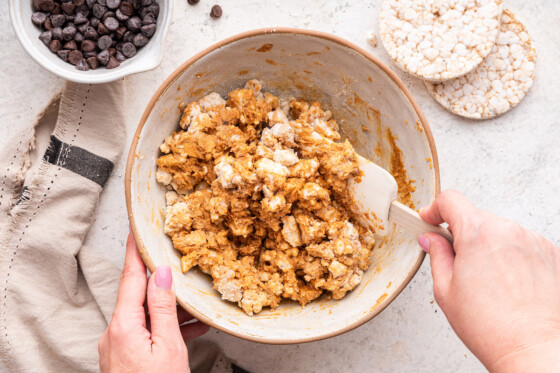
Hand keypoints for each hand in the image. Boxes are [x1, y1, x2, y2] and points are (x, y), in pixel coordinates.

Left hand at [98, 232, 208, 372]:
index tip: (137, 230)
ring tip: (194, 302)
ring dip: (169, 307)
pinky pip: (147, 332)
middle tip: (176, 262)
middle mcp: (115, 332)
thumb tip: (161, 275)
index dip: (135, 252)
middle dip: (160, 279)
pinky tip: (189, 328)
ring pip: (146, 315)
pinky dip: (166, 327)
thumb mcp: (168, 347)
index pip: (130, 277)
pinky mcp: (126, 358)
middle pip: (139, 295)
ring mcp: (119, 346)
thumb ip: (163, 308)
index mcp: (123, 325)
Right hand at [418, 190, 559, 372]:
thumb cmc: (491, 326)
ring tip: (488, 281)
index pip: (450, 200)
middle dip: (463, 234)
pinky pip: (522, 244)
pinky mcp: (550, 253)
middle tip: (457, 262)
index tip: (430, 219)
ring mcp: (533, 241)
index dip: (435, 209)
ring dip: (489, 245)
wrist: (533, 349)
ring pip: (500, 231)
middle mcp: (508, 230)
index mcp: (477, 233)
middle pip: (476, 217)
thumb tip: (432, 240)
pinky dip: (511, 255)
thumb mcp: (446, 290)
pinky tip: (508, 283)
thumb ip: (437, 255)